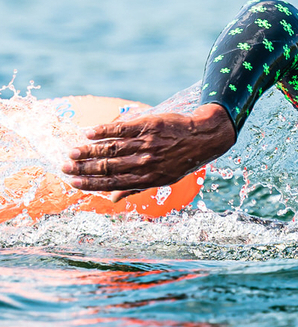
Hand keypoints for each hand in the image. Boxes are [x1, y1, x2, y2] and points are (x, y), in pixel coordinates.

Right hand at [62, 103, 235, 201]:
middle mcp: (145, 163)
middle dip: (84, 169)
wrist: (203, 136)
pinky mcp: (148, 126)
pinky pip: (121, 129)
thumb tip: (113, 200)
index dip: (91, 184)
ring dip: (89, 151)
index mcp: (147, 179)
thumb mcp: (164, 180)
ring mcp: (146, 144)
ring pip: (111, 149)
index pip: (112, 184)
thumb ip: (136, 188)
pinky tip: (89, 133)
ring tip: (73, 152)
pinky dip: (103, 131)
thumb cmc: (183, 160)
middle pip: (108, 167)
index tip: (73, 183)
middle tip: (65, 167)